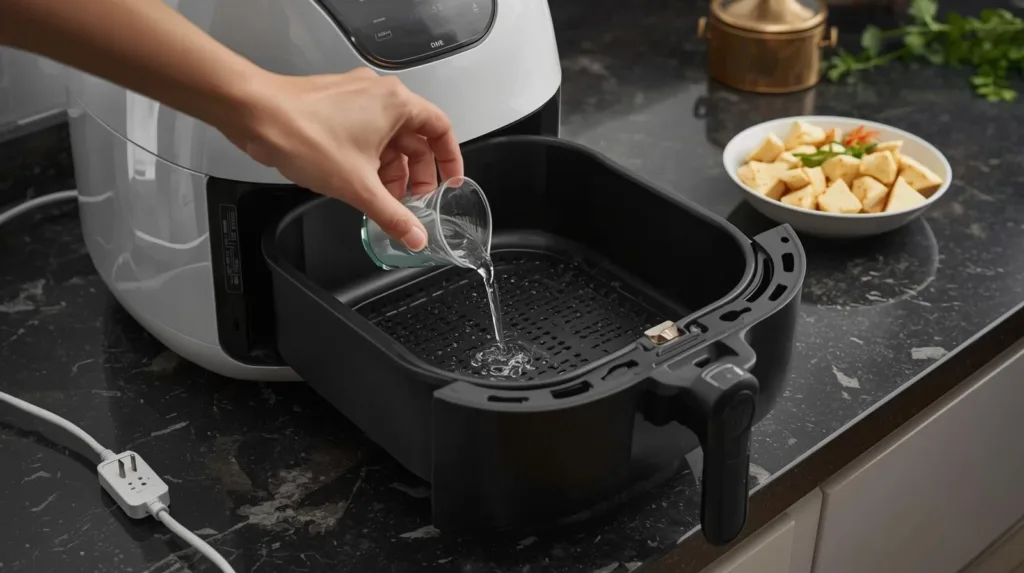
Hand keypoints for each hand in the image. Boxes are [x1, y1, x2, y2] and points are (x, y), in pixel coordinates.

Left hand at [226, 68, 463, 250]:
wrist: (255, 114)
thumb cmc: (304, 134)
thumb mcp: (358, 186)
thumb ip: (393, 215)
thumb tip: (415, 236)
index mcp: (397, 104)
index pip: (441, 129)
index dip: (450, 159)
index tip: (449, 181)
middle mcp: (379, 94)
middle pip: (415, 137)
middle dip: (416, 172)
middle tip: (413, 201)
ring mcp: (355, 97)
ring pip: (388, 136)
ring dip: (391, 168)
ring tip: (383, 197)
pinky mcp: (335, 105)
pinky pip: (366, 133)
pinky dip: (370, 158)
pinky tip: (359, 182)